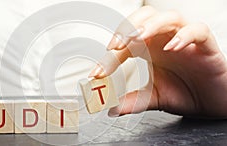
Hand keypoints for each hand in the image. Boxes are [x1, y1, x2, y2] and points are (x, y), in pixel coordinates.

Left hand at [89, 6, 226, 117]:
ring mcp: (184, 40)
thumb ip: (134, 101)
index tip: (97, 73)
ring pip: (168, 17)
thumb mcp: (154, 97)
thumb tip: (111, 109)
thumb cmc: (184, 92)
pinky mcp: (205, 46)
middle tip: (116, 46)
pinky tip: (172, 47)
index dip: (109, 57)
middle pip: (144, 17)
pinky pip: (197, 30)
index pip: (125, 43)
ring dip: (151, 25)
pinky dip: (184, 36)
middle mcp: (164, 40)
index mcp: (149, 48)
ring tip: (138, 38)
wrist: (212, 102)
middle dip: (127, 28)